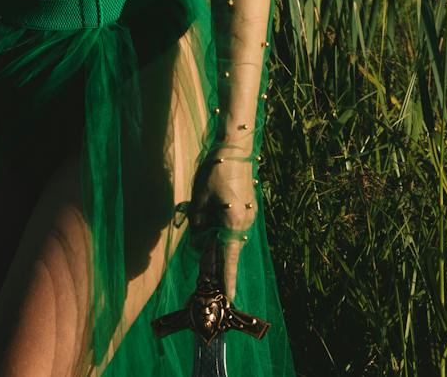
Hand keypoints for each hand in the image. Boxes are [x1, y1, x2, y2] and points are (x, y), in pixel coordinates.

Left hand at [189, 153, 256, 299]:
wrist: (235, 147)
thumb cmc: (215, 171)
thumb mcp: (199, 200)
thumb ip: (198, 226)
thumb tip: (200, 245)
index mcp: (233, 224)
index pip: (228, 259)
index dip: (226, 280)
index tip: (229, 298)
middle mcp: (244, 223)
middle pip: (228, 251)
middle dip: (215, 263)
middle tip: (202, 276)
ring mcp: (248, 216)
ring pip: (229, 238)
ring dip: (216, 245)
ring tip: (202, 243)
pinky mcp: (247, 208)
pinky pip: (232, 228)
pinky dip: (221, 233)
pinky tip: (209, 224)